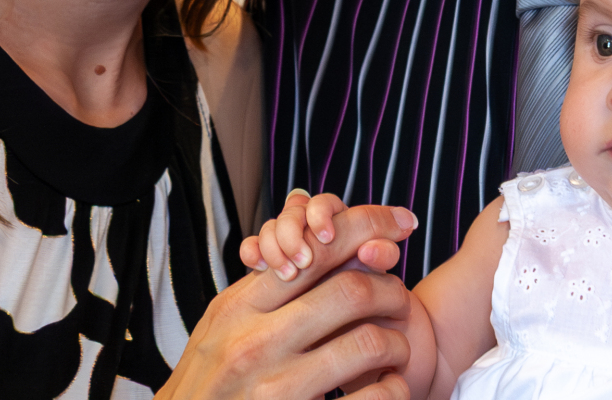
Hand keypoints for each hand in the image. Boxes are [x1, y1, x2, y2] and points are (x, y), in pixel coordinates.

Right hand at [160, 202, 420, 399]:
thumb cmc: (209, 384)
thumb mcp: (222, 328)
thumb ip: (265, 291)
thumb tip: (317, 246)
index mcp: (238, 309)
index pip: (314, 252)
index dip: (368, 231)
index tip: (401, 227)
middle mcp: (254, 344)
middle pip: (351, 290)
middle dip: (391, 290)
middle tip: (402, 301)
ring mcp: (274, 389)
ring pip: (368, 342)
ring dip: (397, 343)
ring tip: (396, 350)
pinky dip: (393, 390)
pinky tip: (388, 388)